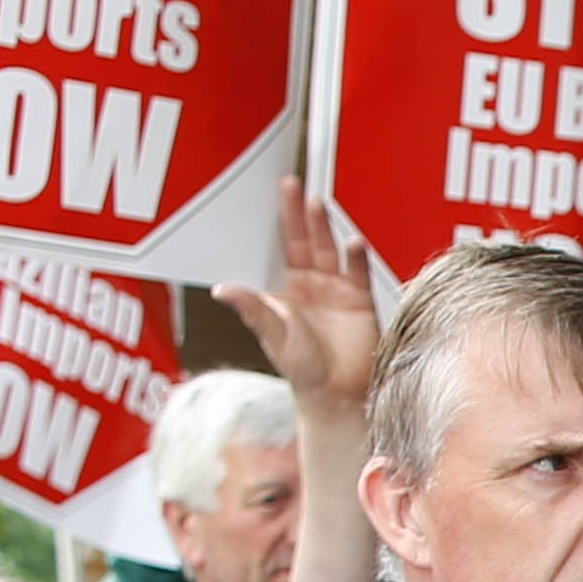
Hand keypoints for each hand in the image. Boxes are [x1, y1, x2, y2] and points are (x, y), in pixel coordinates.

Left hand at [218, 182, 379, 402]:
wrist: (339, 395)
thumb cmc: (303, 370)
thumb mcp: (273, 336)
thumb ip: (252, 309)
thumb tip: (222, 290)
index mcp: (286, 290)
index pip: (280, 248)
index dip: (278, 223)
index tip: (271, 196)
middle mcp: (311, 285)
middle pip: (304, 240)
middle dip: (297, 213)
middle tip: (292, 186)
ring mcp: (336, 290)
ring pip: (329, 249)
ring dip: (324, 227)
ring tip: (317, 204)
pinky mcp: (360, 299)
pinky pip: (358, 271)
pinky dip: (356, 256)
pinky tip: (352, 242)